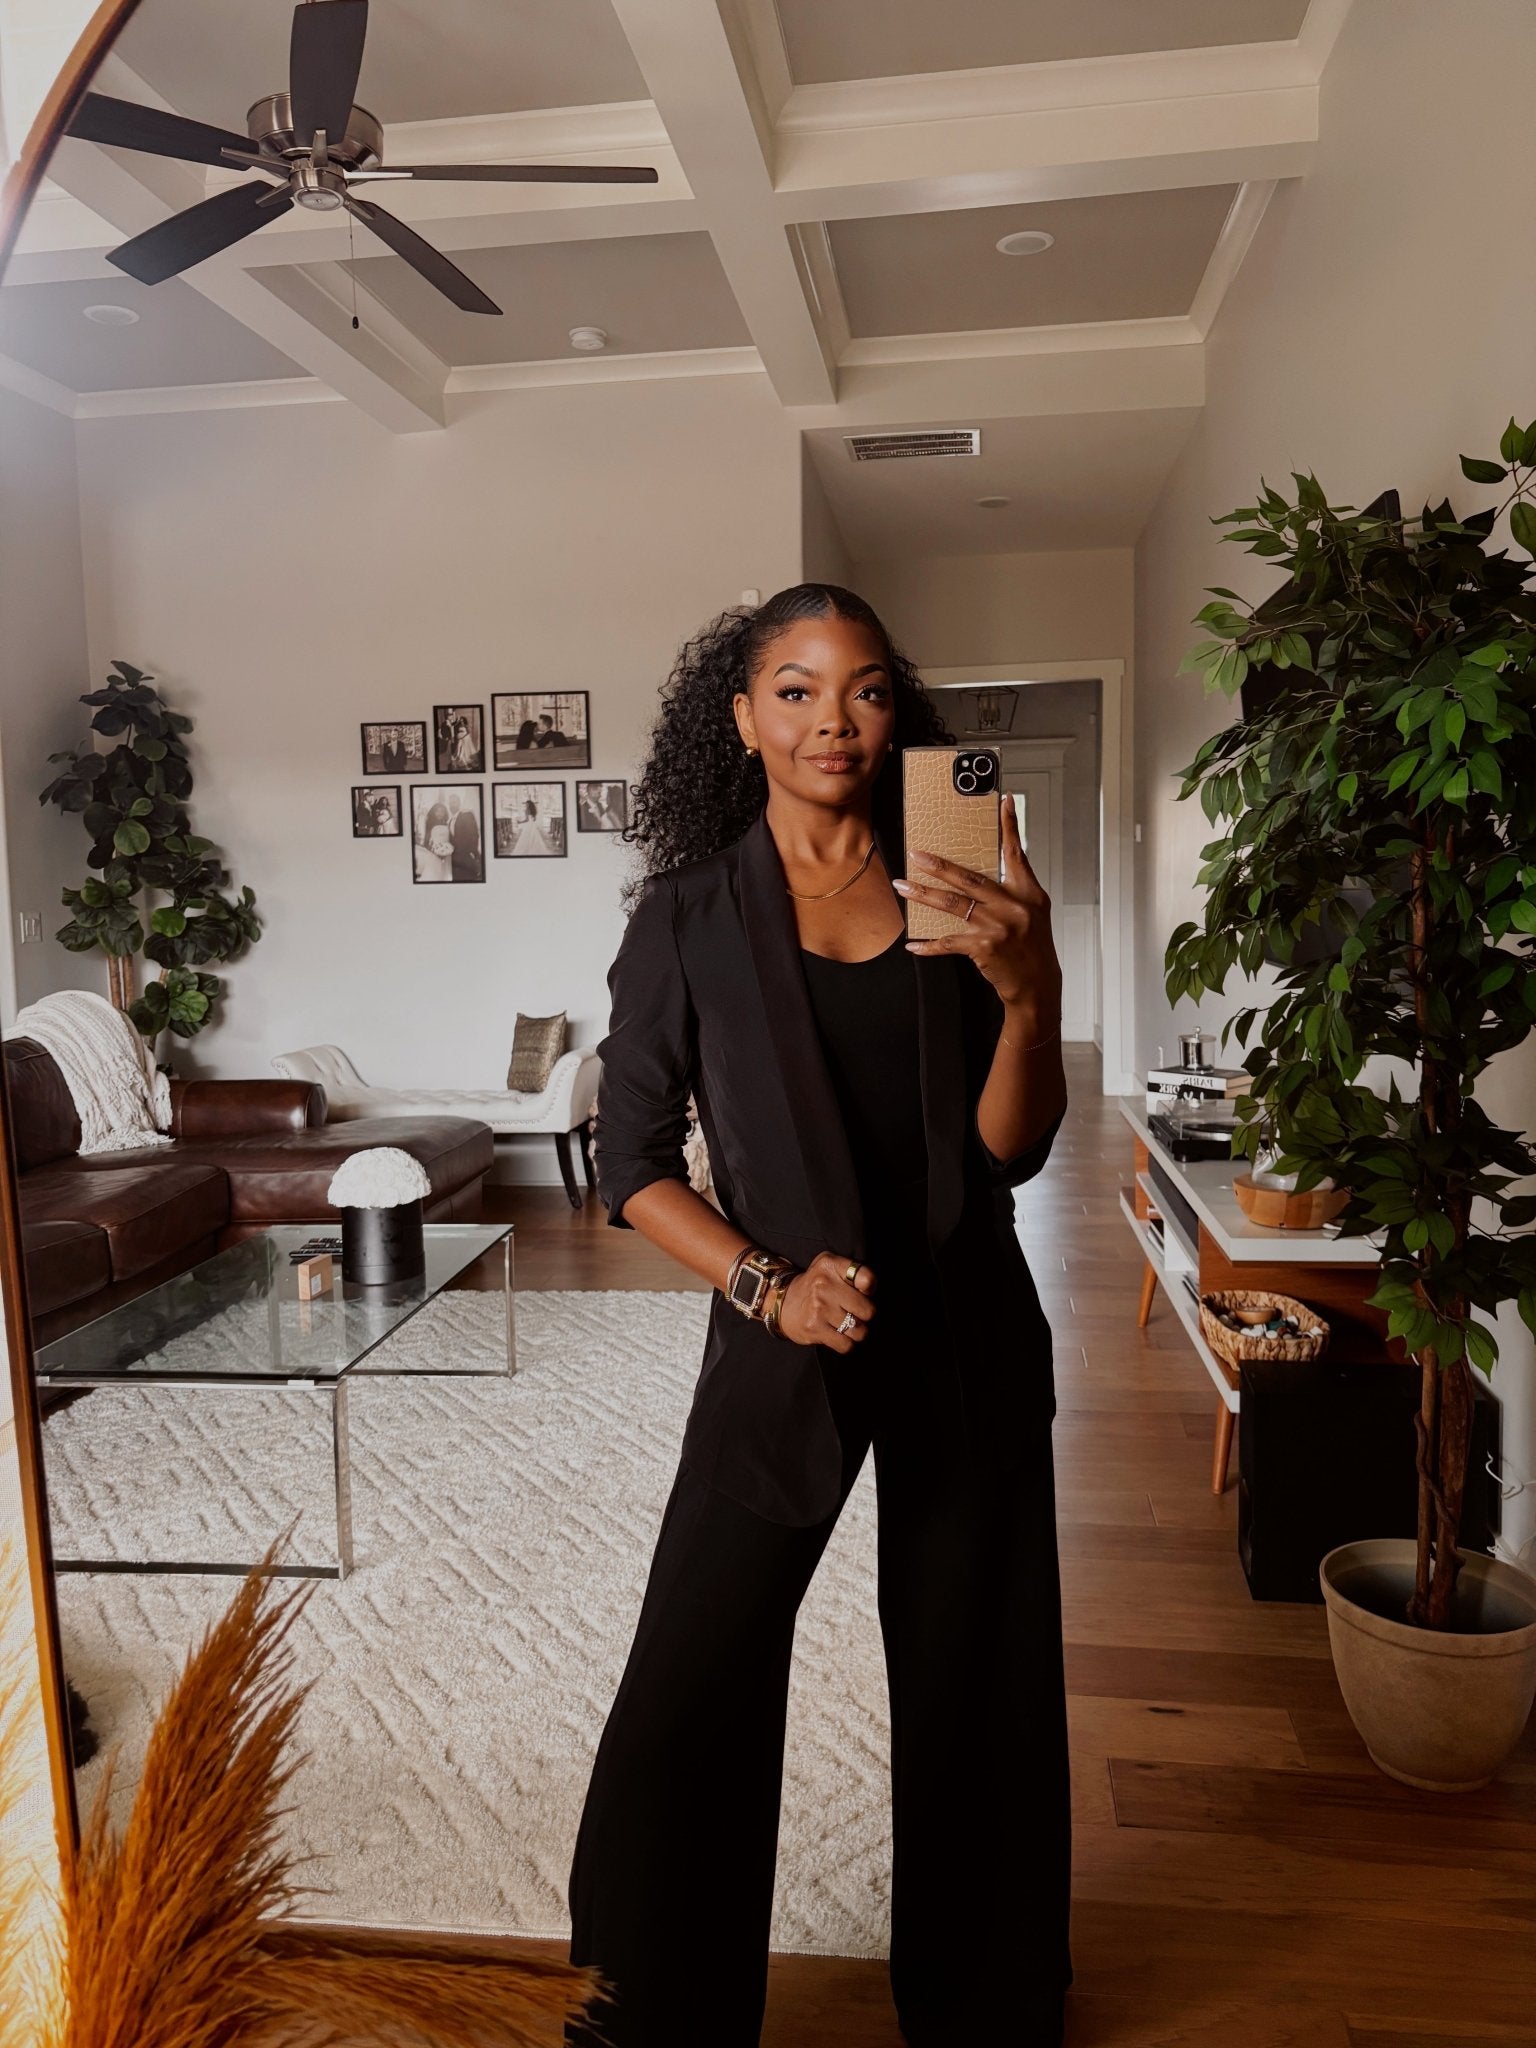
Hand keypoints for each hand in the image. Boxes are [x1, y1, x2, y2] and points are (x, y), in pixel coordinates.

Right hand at [777, 1252, 876, 1352]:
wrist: (783, 1303)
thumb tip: (870, 1290)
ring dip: (856, 1332)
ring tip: (846, 1324)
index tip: (863, 1292)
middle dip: (864, 1315)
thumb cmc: (816, 1285)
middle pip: (868, 1311)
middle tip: (854, 1312)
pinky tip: (838, 1335)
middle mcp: (824, 1285)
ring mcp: (819, 1308)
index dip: (870, 1289)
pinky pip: (846, 1345)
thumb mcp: (830, 1266)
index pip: (866, 1279)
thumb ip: (854, 1272)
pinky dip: (846, 1343)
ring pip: (859, 1331)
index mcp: (830, 1265)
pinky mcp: (814, 1328)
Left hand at [895, 792, 1062, 1017]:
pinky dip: (929, 945)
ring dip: (924, 895)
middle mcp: (1014, 906)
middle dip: (940, 865)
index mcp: (1028, 892)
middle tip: (916, 854)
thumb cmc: (1032, 946)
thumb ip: (1013, 890)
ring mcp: (998, 927)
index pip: (1016, 853)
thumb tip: (981, 871)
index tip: (1004, 801)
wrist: (1037, 984)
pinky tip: (913, 945)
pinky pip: (949, 942)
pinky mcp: (984, 947)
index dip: (1010, 826)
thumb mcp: (1032, 912)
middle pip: (970, 878)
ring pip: (953, 905)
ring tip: (902, 886)